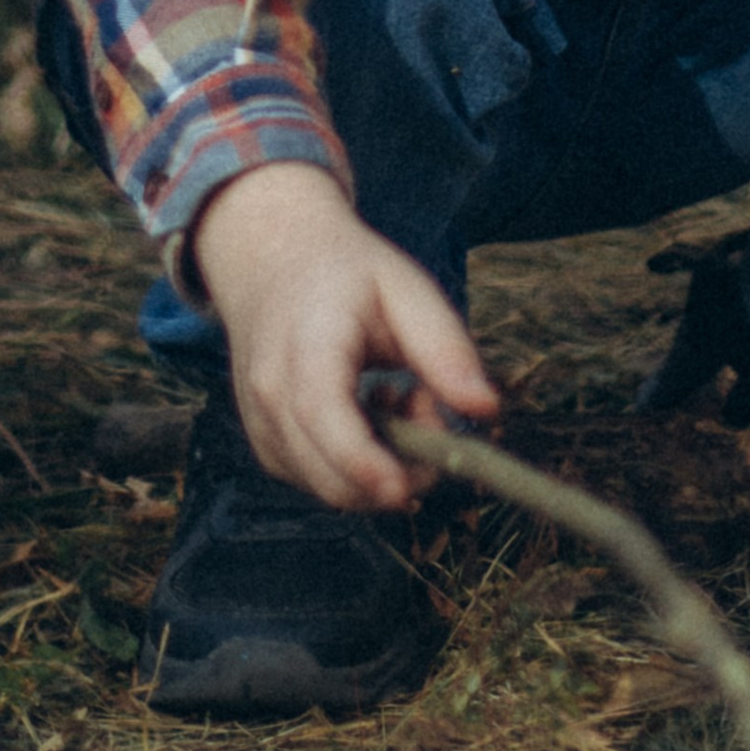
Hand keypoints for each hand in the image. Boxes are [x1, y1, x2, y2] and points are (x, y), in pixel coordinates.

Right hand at [191, 162, 501, 509]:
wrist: (271, 262)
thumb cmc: (346, 274)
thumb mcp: (405, 288)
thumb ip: (445, 347)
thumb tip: (487, 408)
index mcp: (306, 345)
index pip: (322, 414)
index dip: (362, 461)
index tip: (405, 488)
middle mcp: (270, 394)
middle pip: (330, 473)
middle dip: (401, 470)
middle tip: (428, 403)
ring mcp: (262, 427)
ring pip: (332, 487)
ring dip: (384, 464)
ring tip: (397, 395)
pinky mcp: (270, 448)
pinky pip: (324, 481)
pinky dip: (360, 465)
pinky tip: (370, 411)